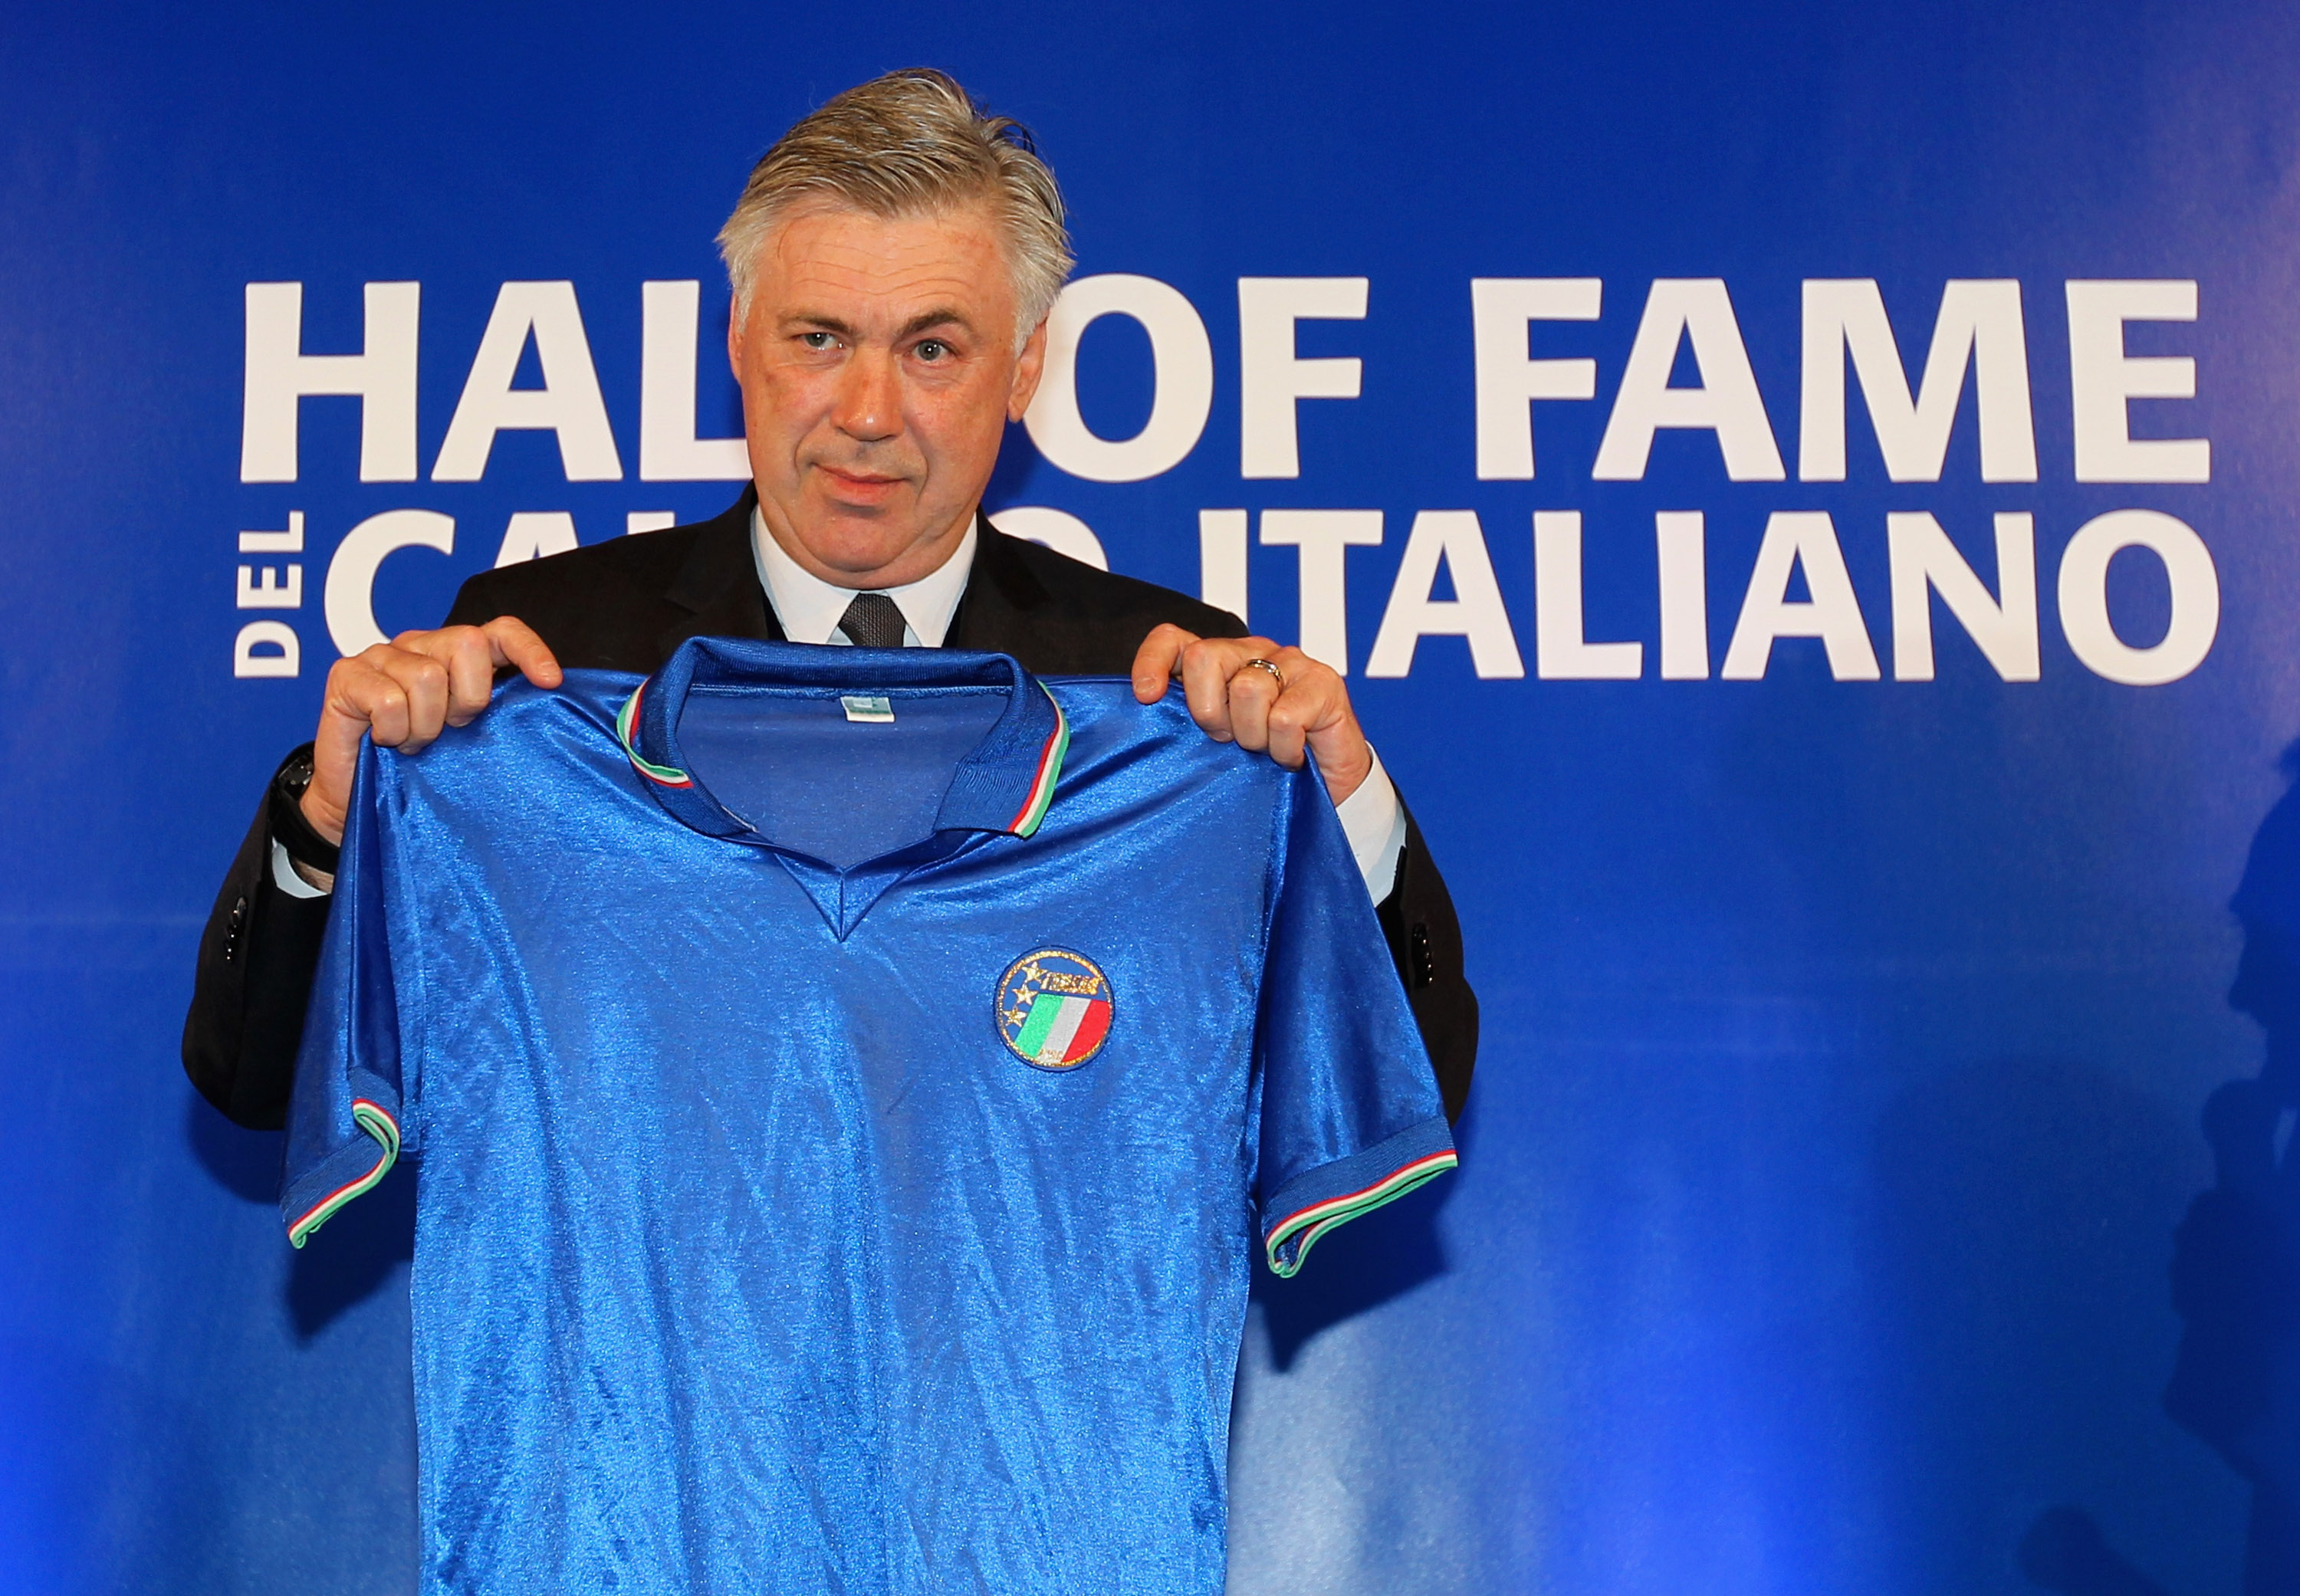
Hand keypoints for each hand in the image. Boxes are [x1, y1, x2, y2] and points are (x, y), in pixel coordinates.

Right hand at [301, 617, 561, 846]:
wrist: (356, 800)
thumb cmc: (419, 769)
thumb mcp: (469, 739)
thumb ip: (496, 713)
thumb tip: (547, 701)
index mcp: (454, 656)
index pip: (500, 632)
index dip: (529, 649)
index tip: (551, 682)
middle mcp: (419, 645)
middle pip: (467, 644)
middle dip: (468, 698)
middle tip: (449, 729)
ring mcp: (380, 655)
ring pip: (427, 677)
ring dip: (424, 726)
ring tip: (412, 742)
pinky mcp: (346, 674)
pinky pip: (389, 700)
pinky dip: (393, 731)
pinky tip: (384, 741)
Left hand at [1130, 625, 1372, 803]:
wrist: (1330, 791)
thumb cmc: (1265, 767)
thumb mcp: (1215, 746)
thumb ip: (1185, 723)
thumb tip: (1144, 714)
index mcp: (1221, 663)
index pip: (1175, 640)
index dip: (1153, 662)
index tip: (1147, 697)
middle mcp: (1253, 653)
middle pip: (1205, 657)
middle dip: (1208, 711)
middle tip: (1228, 740)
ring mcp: (1291, 663)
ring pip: (1247, 688)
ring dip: (1252, 736)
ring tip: (1265, 751)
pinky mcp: (1324, 682)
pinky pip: (1284, 717)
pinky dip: (1283, 749)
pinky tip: (1292, 757)